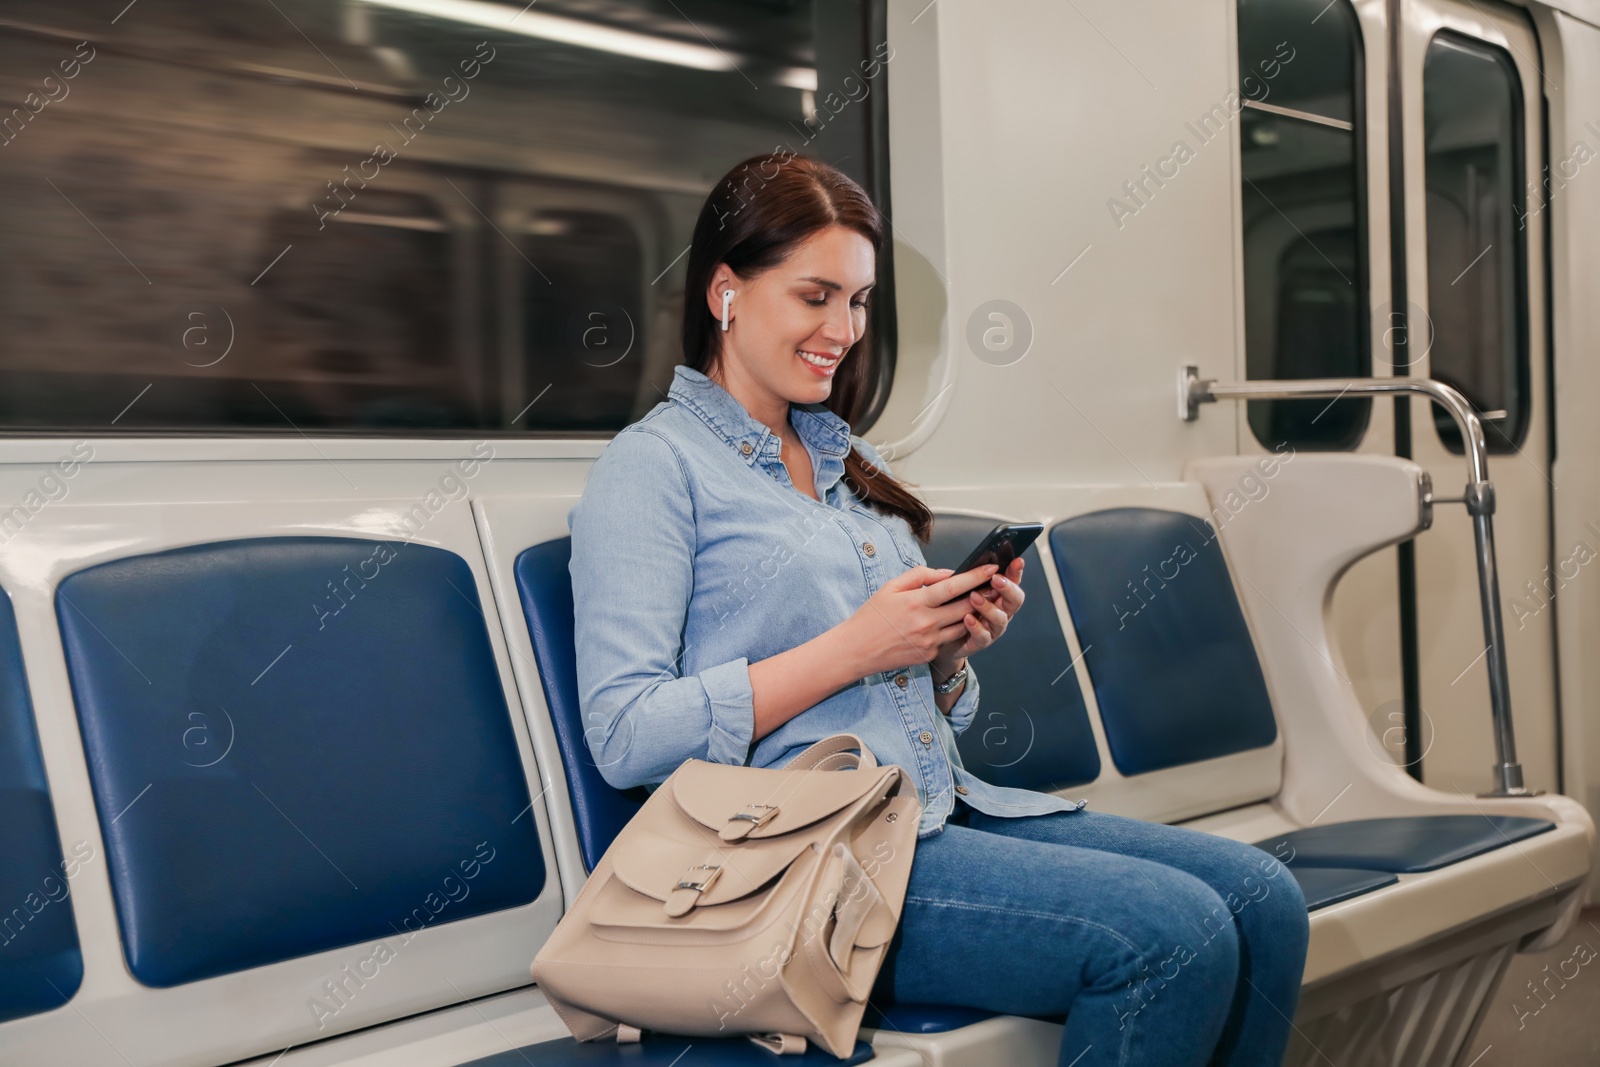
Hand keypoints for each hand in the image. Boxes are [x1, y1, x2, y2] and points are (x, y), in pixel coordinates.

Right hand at [844, 564, 1001, 676]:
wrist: (857, 649)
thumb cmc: (872, 615)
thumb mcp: (891, 587)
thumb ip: (921, 576)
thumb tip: (948, 574)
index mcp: (917, 602)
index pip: (954, 586)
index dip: (976, 576)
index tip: (992, 567)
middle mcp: (926, 623)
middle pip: (965, 606)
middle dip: (984, 594)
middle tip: (998, 584)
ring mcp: (930, 641)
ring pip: (963, 624)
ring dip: (974, 613)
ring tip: (983, 601)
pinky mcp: (929, 654)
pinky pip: (949, 639)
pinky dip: (954, 628)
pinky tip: (957, 621)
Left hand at [932, 555, 1024, 673]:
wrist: (945, 639)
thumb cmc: (955, 610)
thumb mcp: (962, 590)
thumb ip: (969, 578)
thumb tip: (970, 564)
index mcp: (999, 596)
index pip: (1013, 582)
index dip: (1016, 572)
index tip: (1017, 561)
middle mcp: (1001, 612)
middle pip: (1015, 601)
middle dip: (1008, 588)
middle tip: (996, 579)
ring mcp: (993, 628)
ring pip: (1000, 619)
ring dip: (988, 607)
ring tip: (974, 597)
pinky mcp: (981, 642)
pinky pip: (983, 636)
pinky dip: (976, 626)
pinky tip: (967, 618)